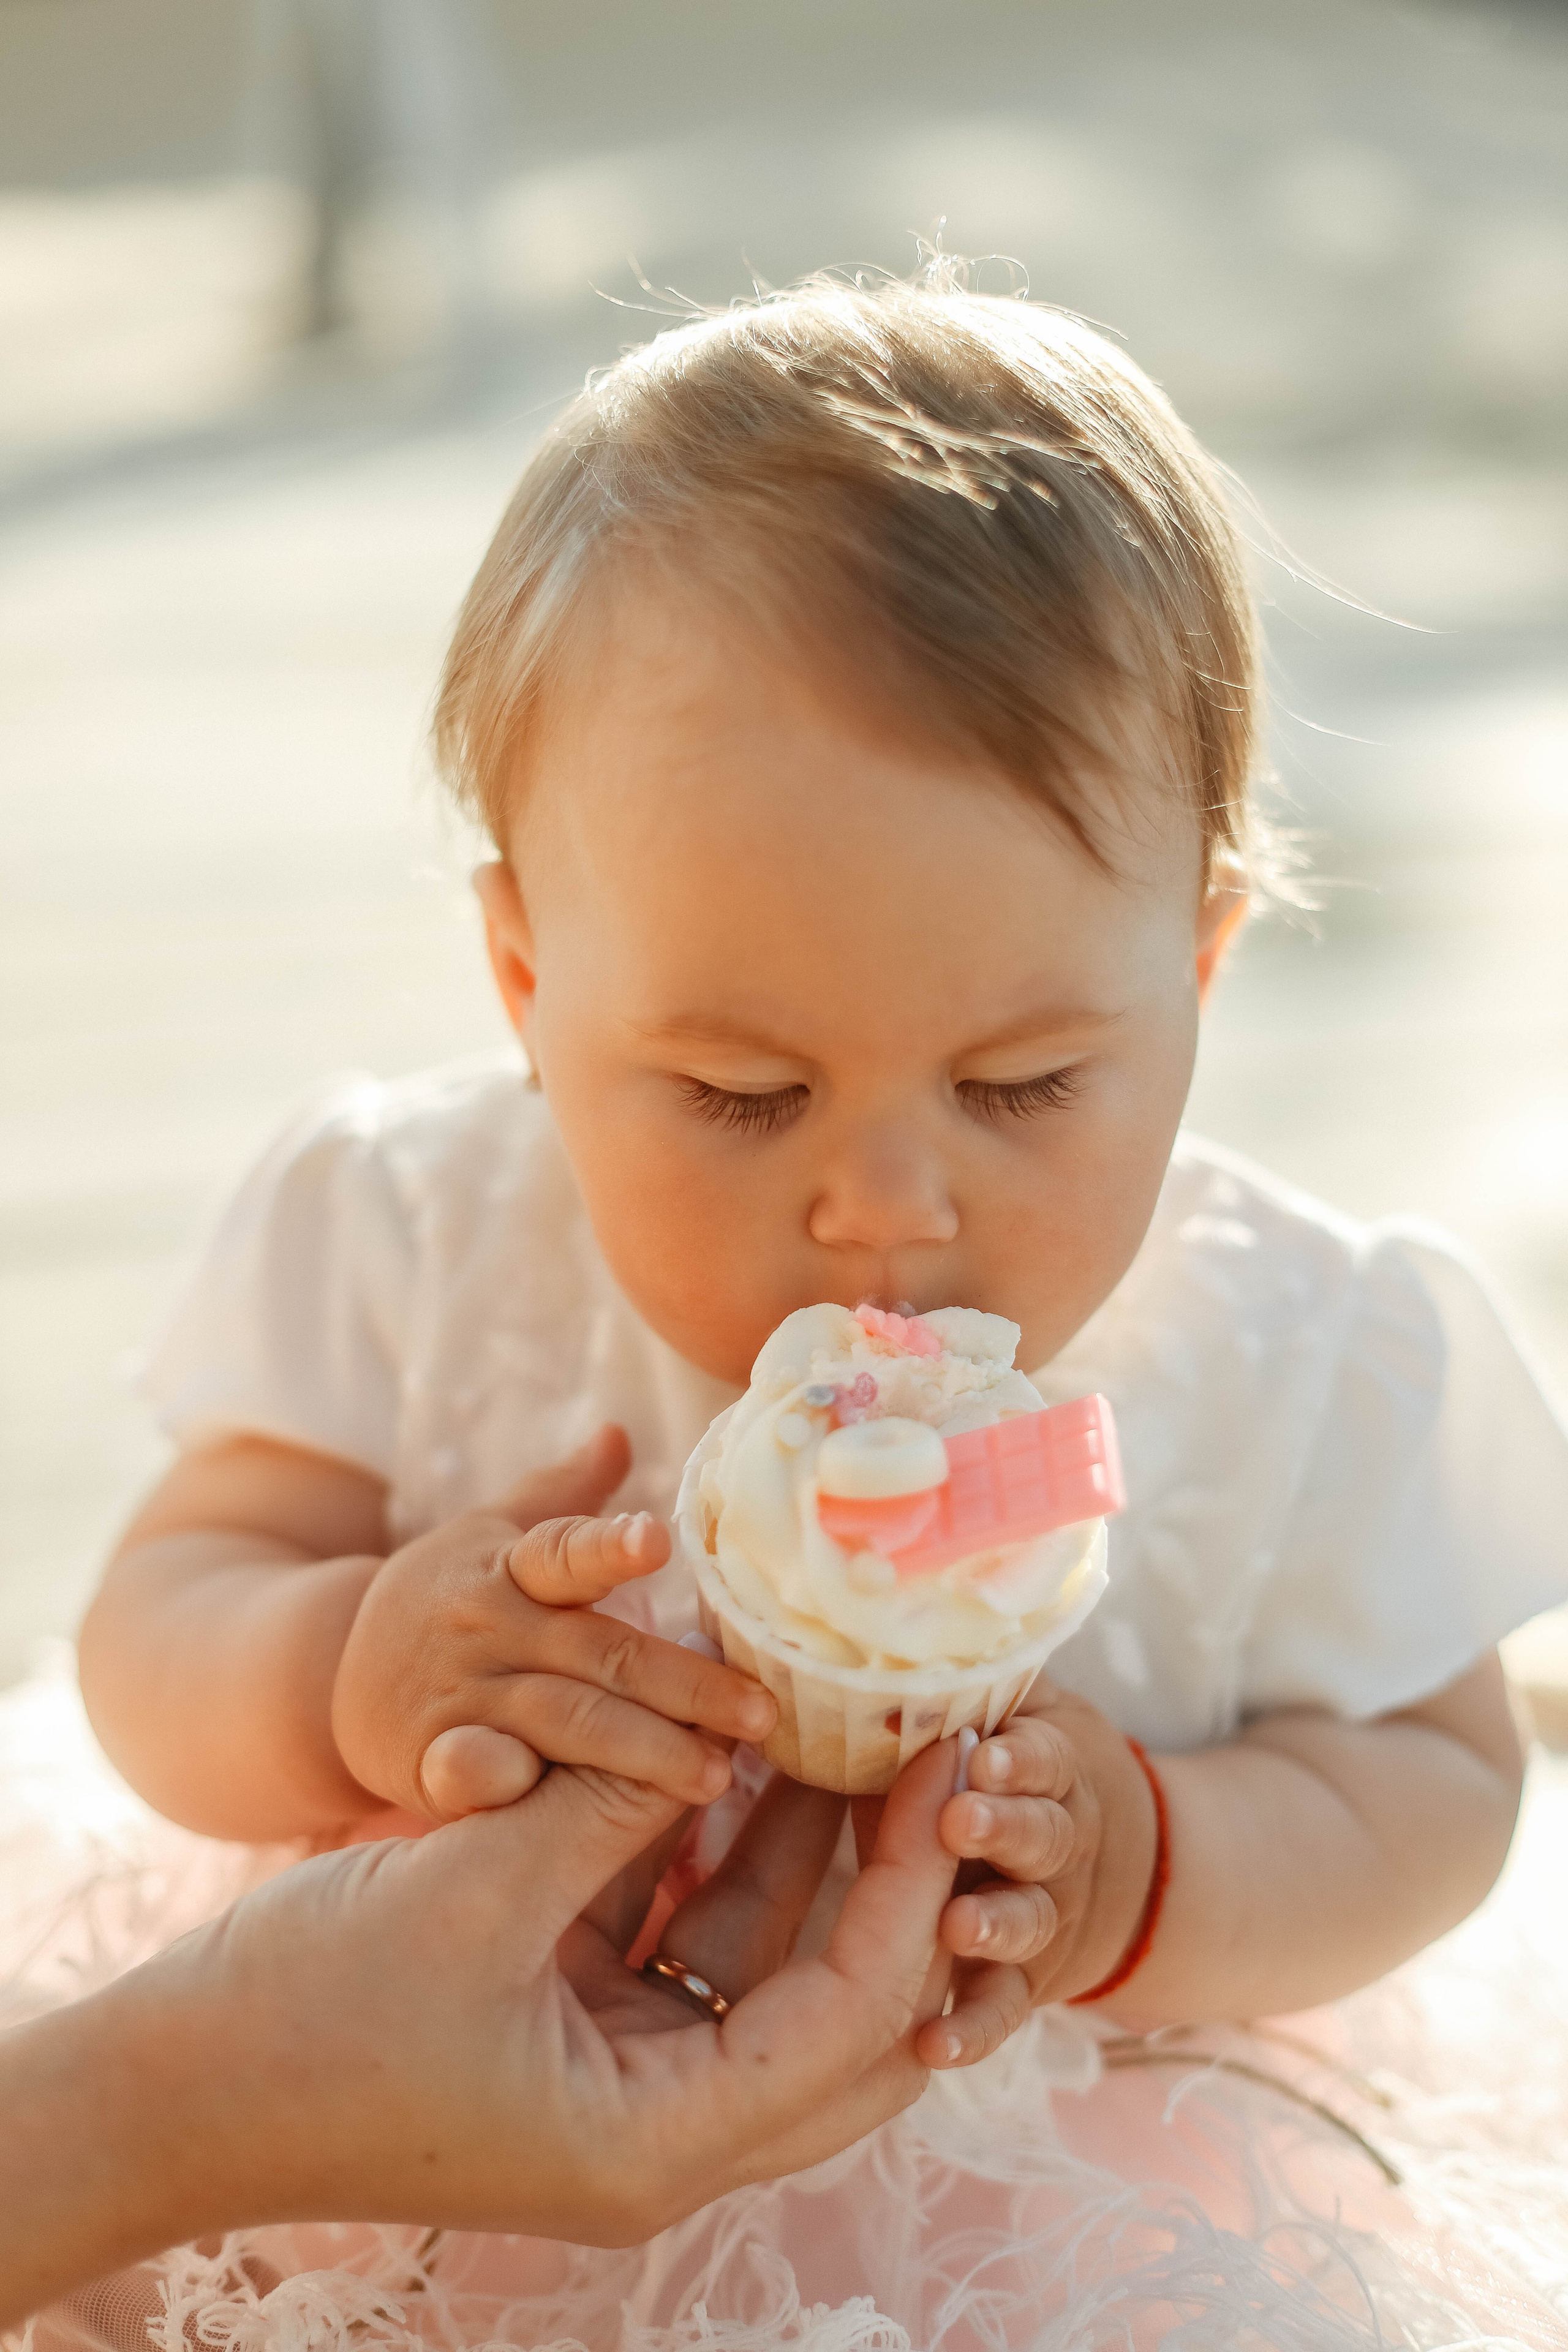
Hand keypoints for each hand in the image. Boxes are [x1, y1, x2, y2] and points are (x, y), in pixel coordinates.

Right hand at [0, 1738, 962, 2322]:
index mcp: (659, 2142)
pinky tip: (738, 1747)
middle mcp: (661, 2126)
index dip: (911, 1888)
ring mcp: (619, 2076)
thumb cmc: (307, 2017)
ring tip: (853, 1719)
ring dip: (799, 1844)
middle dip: (889, 1880)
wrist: (171, 2085)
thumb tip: (725, 1727)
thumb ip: (608, 1804)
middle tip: (934, 1754)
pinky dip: (708, 1846)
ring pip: (759, 1955)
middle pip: (838, 2009)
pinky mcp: (574, 2022)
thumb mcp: (476, 1892)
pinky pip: (680, 1931)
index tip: (946, 1768)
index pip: (853, 2018)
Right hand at [330, 1425, 774, 1819]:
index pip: (564, 1550)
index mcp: (507, 1566)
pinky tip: (573, 1818)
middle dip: (683, 1687)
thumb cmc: (447, 1600)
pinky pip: (482, 1782)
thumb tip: (621, 1429)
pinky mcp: (435, 1765)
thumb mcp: (491, 1533)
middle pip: (595, 1654)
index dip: (609, 1546)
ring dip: (642, 1752)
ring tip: (715, 1778)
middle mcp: (488, 1628)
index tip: (657, 1540)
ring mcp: (462, 1699)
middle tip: (761, 1715)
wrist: (330, 1678)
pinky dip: (516, 1792)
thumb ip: (563, 1494)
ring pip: (563, 1725)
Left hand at [921, 1682, 1158, 2064]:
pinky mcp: (1029, 1983)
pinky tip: (933, 2048)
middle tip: (960, 1822)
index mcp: (1055, 1769)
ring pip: (1027, 1923)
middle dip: (1004, 1829)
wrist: (1130, 1867)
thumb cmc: (1031, 1770)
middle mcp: (1062, 1845)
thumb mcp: (1024, 1718)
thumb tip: (886, 1629)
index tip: (985, 1753)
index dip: (1019, 1760)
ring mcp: (1050, 1918)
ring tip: (956, 1927)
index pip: (1046, 1759)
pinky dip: (972, 2030)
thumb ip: (969, 1691)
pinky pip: (1002, 2010)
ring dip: (992, 1925)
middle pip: (1042, 1838)